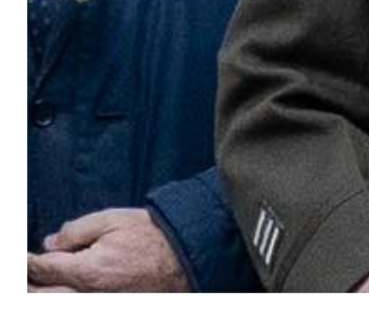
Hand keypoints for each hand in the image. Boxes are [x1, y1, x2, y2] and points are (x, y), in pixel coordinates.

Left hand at [26, 208, 187, 291]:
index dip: (26, 262)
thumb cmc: (153, 236)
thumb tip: (51, 243)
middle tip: (30, 270)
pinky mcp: (111, 307)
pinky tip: (64, 288)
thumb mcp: (113, 220)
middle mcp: (88, 296)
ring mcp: (100, 305)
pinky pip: (78, 305)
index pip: (42, 269)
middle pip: (41, 296)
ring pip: (56, 304)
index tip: (22, 257)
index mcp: (87, 272)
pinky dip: (64, 297)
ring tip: (43, 280)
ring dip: (45, 292)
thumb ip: (76, 230)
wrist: (188, 258)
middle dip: (31, 282)